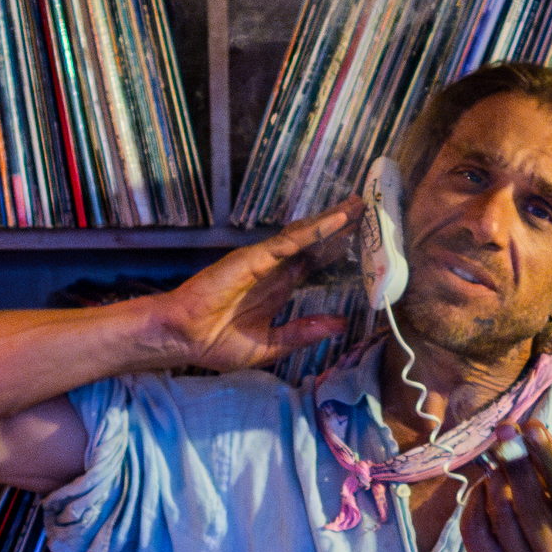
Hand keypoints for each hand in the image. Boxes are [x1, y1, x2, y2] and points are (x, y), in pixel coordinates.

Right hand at [142, 209, 352, 373]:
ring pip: (306, 235)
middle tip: (367, 210)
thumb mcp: (271, 345)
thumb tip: (341, 323)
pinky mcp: (255, 258)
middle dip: (340, 228)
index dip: (336, 250)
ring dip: (333, 220)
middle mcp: (274, 269)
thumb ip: (304, 332)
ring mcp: (265, 261)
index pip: (313, 263)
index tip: (362, 240)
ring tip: (358, 205)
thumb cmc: (217, 343)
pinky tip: (337, 221)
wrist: (184, 338)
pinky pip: (290, 241)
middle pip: (314, 243)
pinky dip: (315, 230)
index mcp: (277, 288)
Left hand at [457, 418, 551, 551]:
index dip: (550, 460)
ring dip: (495, 478)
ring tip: (498, 456)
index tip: (533, 428)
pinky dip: (474, 505)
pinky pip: (476, 535)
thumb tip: (522, 439)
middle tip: (506, 430)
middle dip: (515, 462)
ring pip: (500, 516)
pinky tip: (483, 486)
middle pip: (530, 506)